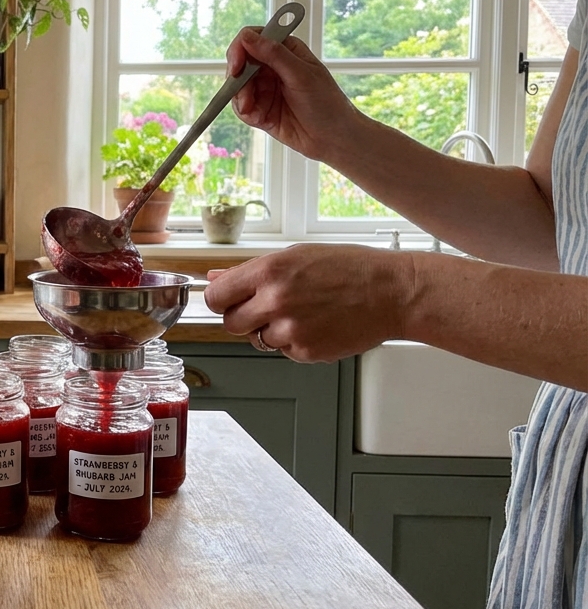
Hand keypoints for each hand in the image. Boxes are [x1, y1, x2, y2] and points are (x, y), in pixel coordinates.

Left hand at [203, 244, 415, 362]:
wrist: (393, 293)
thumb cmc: (350, 269)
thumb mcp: (296, 256)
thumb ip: (250, 270)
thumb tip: (215, 276)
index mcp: (269, 271)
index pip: (215, 296)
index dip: (219, 299)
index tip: (226, 300)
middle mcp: (276, 301)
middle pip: (230, 323)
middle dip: (242, 317)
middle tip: (266, 307)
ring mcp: (291, 329)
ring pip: (256, 340)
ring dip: (270, 330)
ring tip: (300, 313)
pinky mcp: (306, 352)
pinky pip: (283, 352)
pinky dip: (293, 343)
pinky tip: (315, 325)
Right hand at [226, 28, 362, 161]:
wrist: (333, 138)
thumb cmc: (327, 103)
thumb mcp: (301, 75)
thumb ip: (273, 54)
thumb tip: (247, 37)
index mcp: (286, 50)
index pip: (252, 38)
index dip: (240, 49)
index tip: (236, 66)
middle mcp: (273, 66)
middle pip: (240, 62)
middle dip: (237, 79)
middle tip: (243, 95)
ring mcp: (266, 88)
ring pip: (237, 86)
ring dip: (241, 99)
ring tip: (252, 111)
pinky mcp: (261, 108)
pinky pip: (242, 106)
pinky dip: (245, 112)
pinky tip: (259, 118)